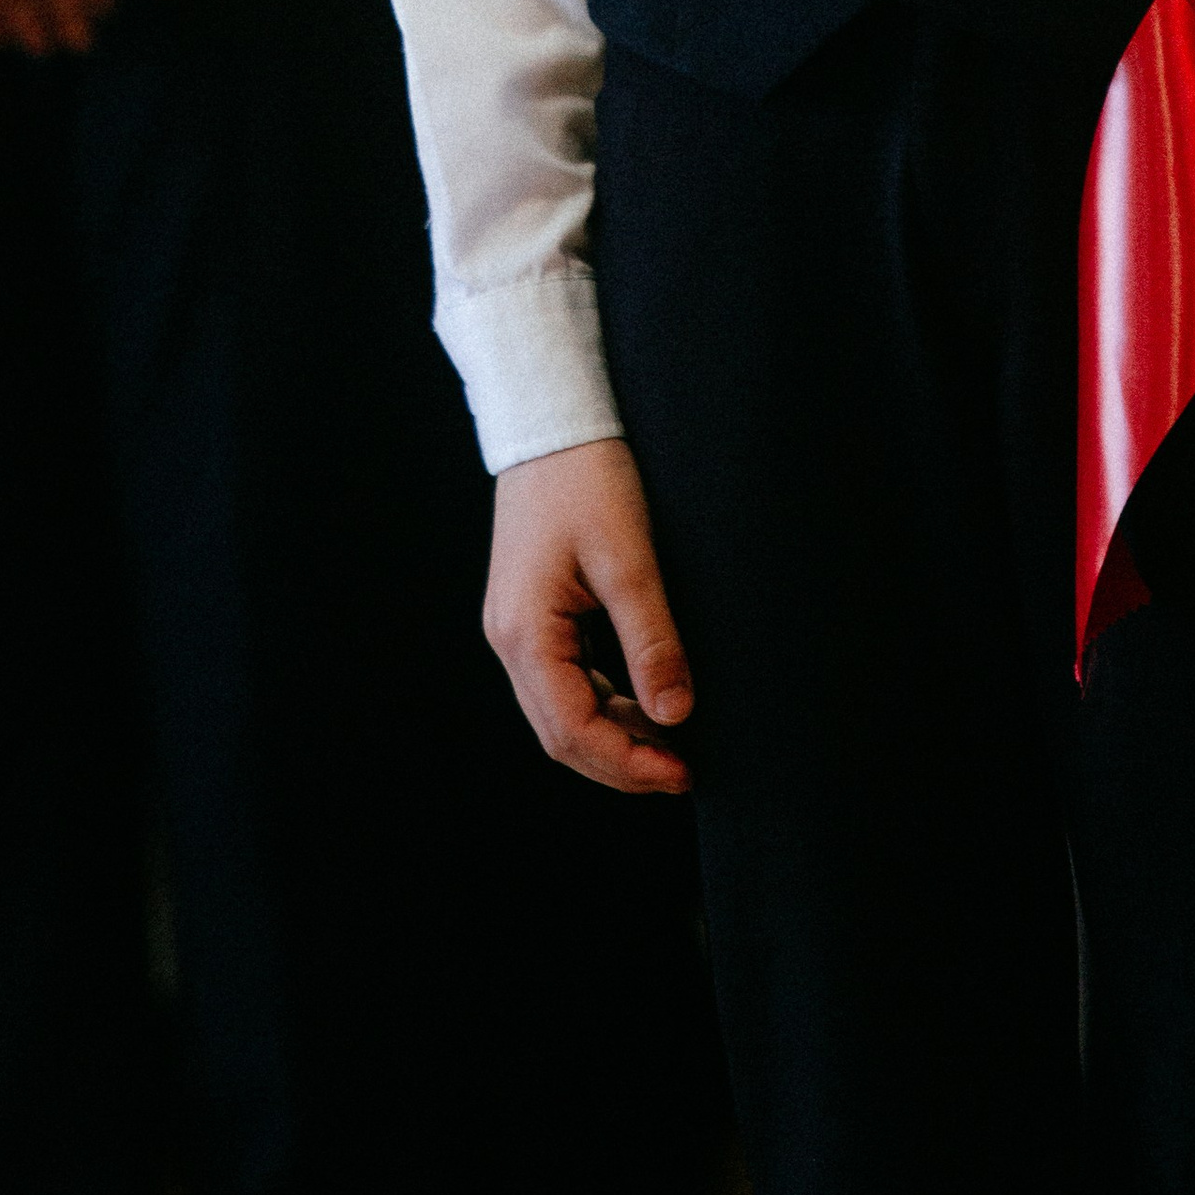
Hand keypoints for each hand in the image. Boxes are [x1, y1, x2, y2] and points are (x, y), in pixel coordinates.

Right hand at [485, 438, 694, 795]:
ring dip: (615, 734)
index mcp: (524, 632)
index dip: (627, 763)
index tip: (681, 775)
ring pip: (562, 710)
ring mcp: (518, 627)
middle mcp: (510, 639)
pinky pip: (566, 679)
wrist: (553, 419)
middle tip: (684, 771)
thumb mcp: (629, 558)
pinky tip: (645, 702)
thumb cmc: (587, 476)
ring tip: (673, 743)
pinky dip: (605, 701)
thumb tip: (676, 714)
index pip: (571, 730)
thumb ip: (651, 640)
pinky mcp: (534, 613)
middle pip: (561, 732)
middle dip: (622, 760)